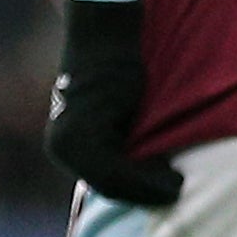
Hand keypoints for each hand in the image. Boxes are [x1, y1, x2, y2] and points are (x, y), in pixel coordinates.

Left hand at [47, 0, 182, 206]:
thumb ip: (119, 145)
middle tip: (176, 188)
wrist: (106, 42)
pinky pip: (115, 165)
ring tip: (177, 181)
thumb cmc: (119, 75)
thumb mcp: (116, 119)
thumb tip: (145, 174)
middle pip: (106, 186)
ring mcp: (68, 141)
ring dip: (148, 186)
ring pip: (111, 179)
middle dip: (144, 192)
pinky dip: (145, 173)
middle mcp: (59, 147)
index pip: (102, 184)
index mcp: (64, 147)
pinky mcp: (83, 132)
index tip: (166, 190)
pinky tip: (171, 170)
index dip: (138, 193)